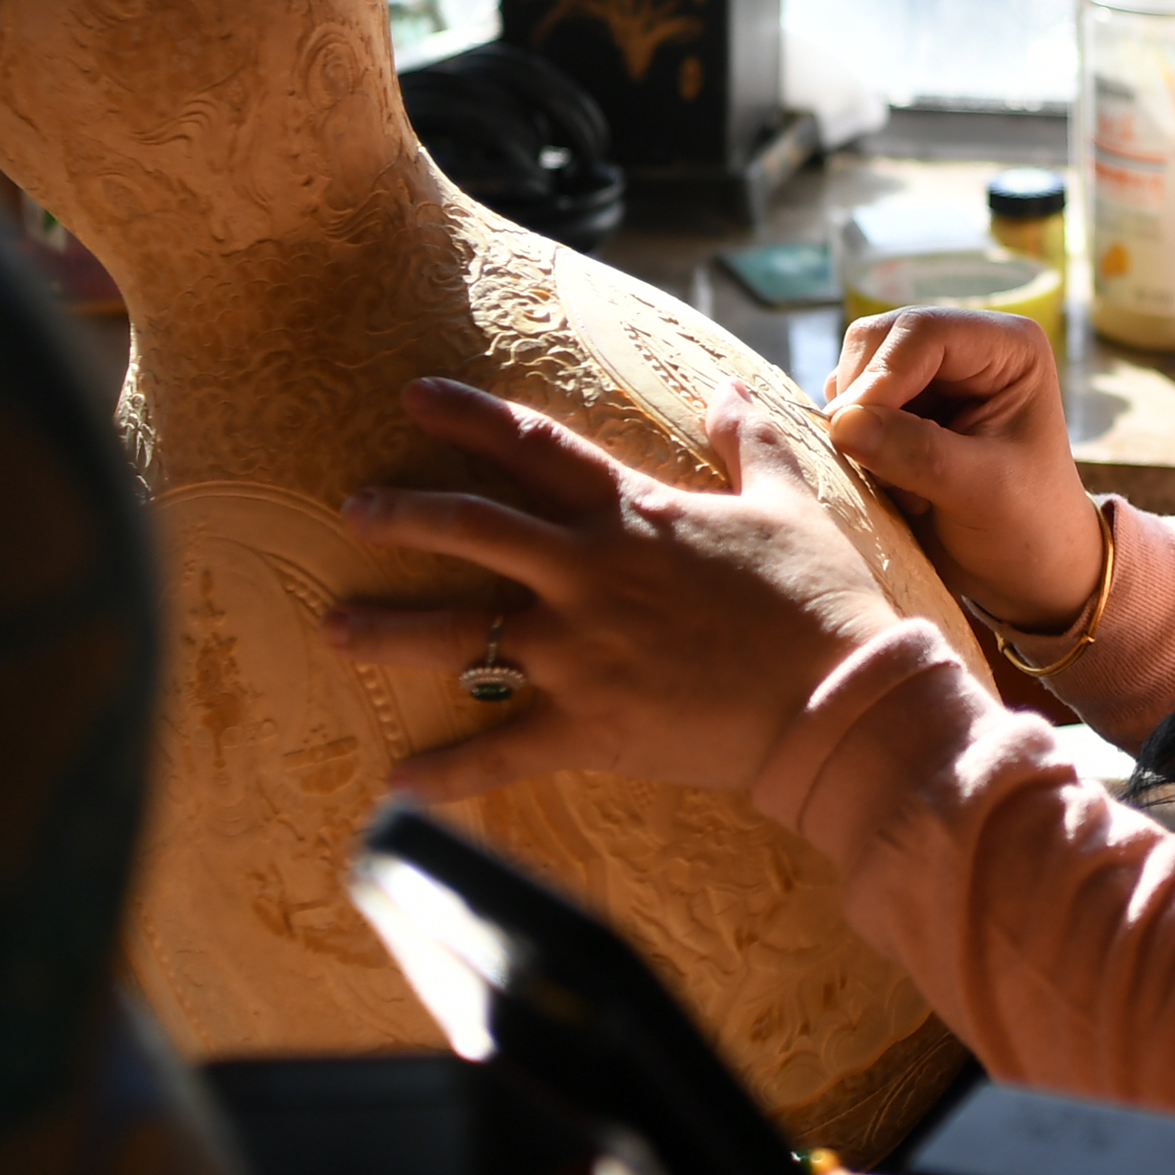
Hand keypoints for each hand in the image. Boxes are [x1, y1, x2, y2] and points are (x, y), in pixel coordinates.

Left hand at [328, 376, 904, 803]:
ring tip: (333, 627)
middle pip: (470, 529)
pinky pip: (500, 750)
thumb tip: (726, 390)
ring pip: (459, 632)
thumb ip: (749, 439)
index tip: (413, 396)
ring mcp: (580, 651)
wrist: (841, 698)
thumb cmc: (820, 596)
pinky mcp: (588, 726)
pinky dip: (446, 774)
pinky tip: (395, 785)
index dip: (467, 416)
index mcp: (631, 513)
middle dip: (402, 514)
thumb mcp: (790, 499)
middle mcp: (588, 573)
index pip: (532, 445)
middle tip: (353, 509)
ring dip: (388, 629)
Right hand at [822, 307, 1099, 629]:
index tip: (851, 433)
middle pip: (879, 342)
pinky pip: (849, 405)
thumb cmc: (1026, 528)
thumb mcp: (981, 491)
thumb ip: (917, 453)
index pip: (923, 333)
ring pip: (856, 372)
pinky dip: (854, 441)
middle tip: (881, 470)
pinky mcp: (902, 405)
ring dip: (857, 427)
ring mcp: (931, 374)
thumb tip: (842, 423)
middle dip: (864, 402)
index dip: (881, 377)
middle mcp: (967, 347)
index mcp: (1008, 348)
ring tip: (901, 484)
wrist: (1026, 571)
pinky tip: (892, 482)